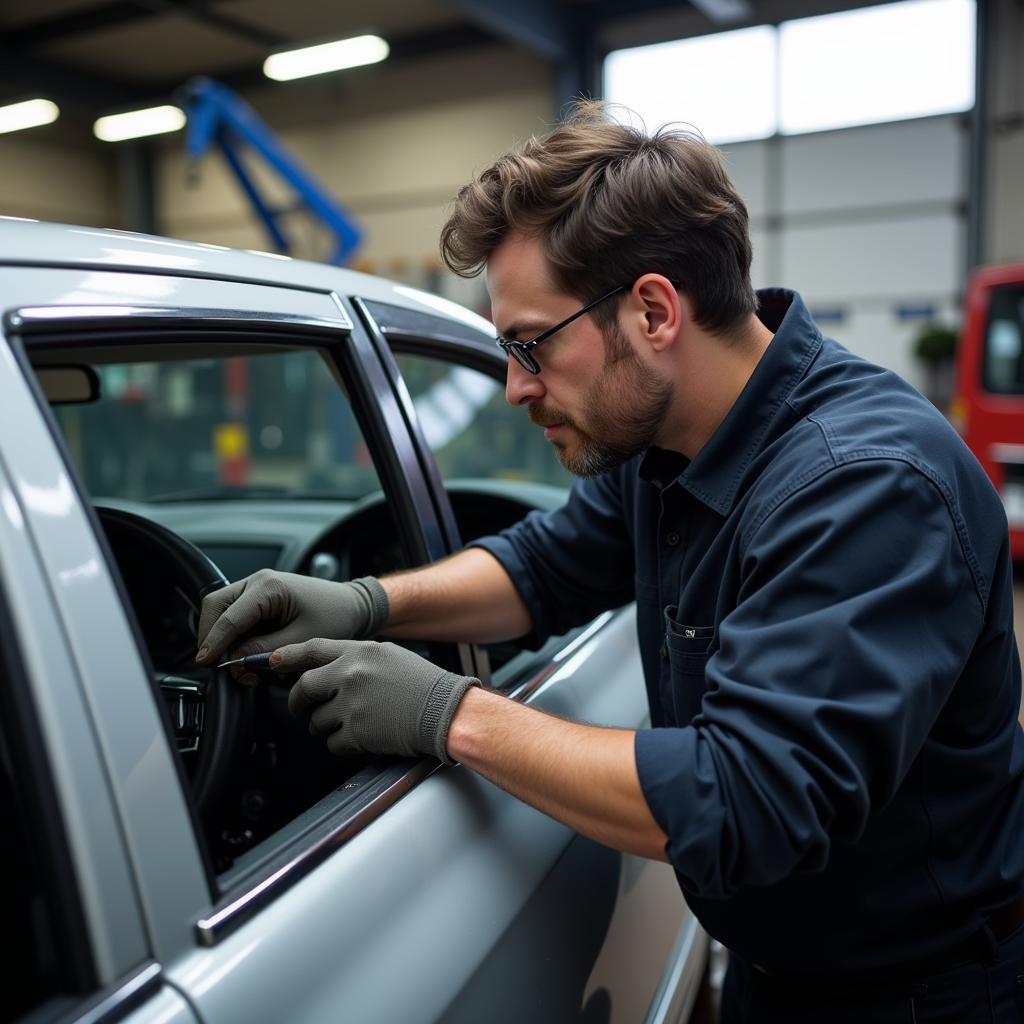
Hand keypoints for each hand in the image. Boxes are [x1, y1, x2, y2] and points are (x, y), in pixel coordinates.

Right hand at [195, 571, 388, 665]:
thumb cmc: (334, 617)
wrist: (351, 606)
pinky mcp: (258, 597)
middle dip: (212, 636)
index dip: (214, 643)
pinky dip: (233, 635)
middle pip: (214, 606)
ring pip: (220, 610)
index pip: (229, 616)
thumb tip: (234, 660)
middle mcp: (258, 581)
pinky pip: (234, 615)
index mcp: (269, 586)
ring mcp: (256, 587)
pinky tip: (247, 653)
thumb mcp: (301, 640)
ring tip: (241, 663)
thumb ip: (264, 650)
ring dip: (222, 637)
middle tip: (220, 665)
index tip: (206, 664)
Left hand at [272, 638, 478, 762]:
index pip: (311, 649)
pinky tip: (362, 738)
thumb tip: (327, 669)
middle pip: (304, 688)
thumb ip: (356, 658)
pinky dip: (343, 745)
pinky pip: (332, 744)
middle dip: (299, 703)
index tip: (270, 661)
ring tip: (352, 723)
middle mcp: (350, 674)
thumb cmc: (423, 685)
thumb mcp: (389, 656)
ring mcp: (351, 704)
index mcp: (359, 651)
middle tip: (303, 710)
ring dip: (326, 726)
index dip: (286, 656)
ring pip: (316, 721)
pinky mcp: (356, 732)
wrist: (447, 711)